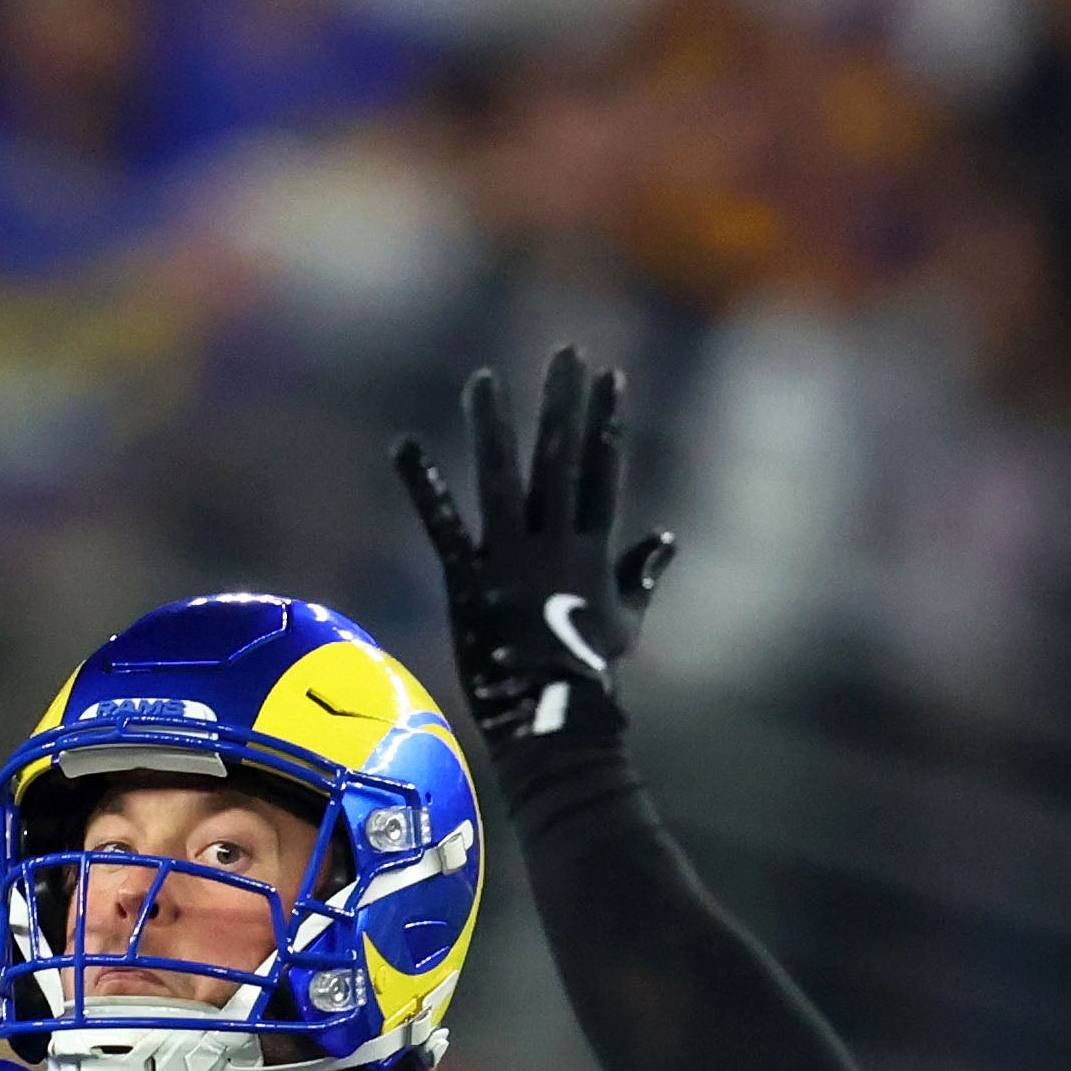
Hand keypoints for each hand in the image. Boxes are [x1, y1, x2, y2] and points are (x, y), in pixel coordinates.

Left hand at [393, 348, 677, 749]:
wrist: (554, 719)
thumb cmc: (589, 676)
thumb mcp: (626, 622)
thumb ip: (641, 575)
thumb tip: (666, 539)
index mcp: (593, 550)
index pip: (601, 470)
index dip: (604, 421)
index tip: (608, 376)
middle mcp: (554, 544)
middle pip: (559, 459)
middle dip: (561, 403)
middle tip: (564, 351)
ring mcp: (509, 561)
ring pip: (501, 479)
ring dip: (493, 427)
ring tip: (484, 380)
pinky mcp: (467, 581)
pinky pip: (442, 525)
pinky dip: (422, 485)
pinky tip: (403, 445)